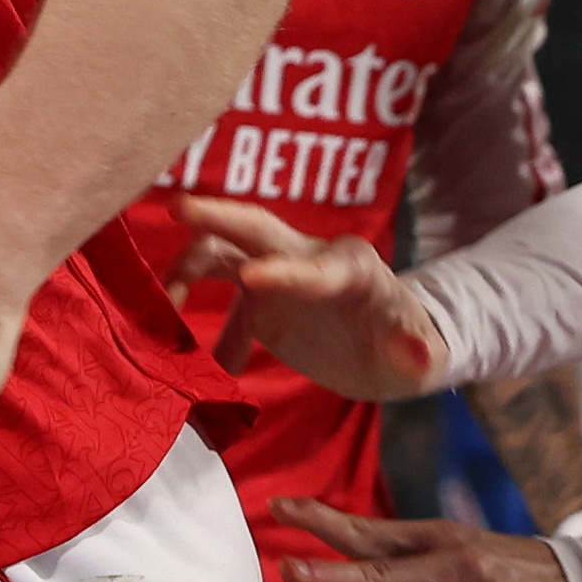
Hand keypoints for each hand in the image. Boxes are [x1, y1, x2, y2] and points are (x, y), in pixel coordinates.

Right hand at [171, 198, 445, 397]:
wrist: (391, 350)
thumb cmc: (411, 346)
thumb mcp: (421, 355)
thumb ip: (417, 353)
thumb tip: (417, 354)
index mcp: (351, 267)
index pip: (316, 265)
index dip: (285, 272)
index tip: (250, 282)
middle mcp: (308, 258)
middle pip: (257, 228)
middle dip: (218, 216)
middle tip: (176, 208)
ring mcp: (279, 276)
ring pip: (223, 258)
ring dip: (188, 274)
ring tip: (161, 314)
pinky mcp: (262, 303)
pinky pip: (224, 313)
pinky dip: (203, 339)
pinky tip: (199, 373)